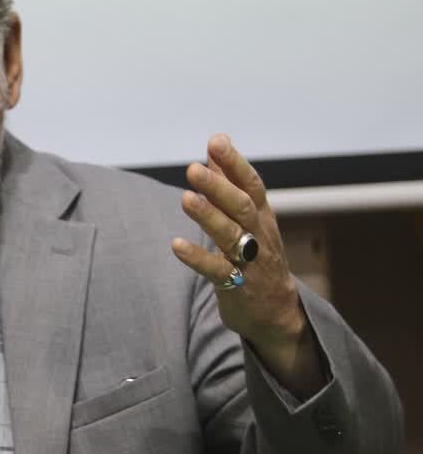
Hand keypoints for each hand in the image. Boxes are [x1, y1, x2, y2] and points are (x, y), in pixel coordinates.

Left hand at [171, 134, 322, 396]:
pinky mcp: (236, 286)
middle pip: (242, 207)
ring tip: (186, 198)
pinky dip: (198, 257)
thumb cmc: (257, 257)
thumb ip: (229, 184)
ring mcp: (250, 262)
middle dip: (219, 187)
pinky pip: (217, 270)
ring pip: (231, 236)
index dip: (234, 163)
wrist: (277, 312)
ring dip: (208, 217)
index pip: (251, 185)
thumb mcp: (249, 220)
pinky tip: (177, 244)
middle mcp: (259, 236)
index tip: (216, 141)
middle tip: (193, 168)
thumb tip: (215, 147)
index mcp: (262, 217)